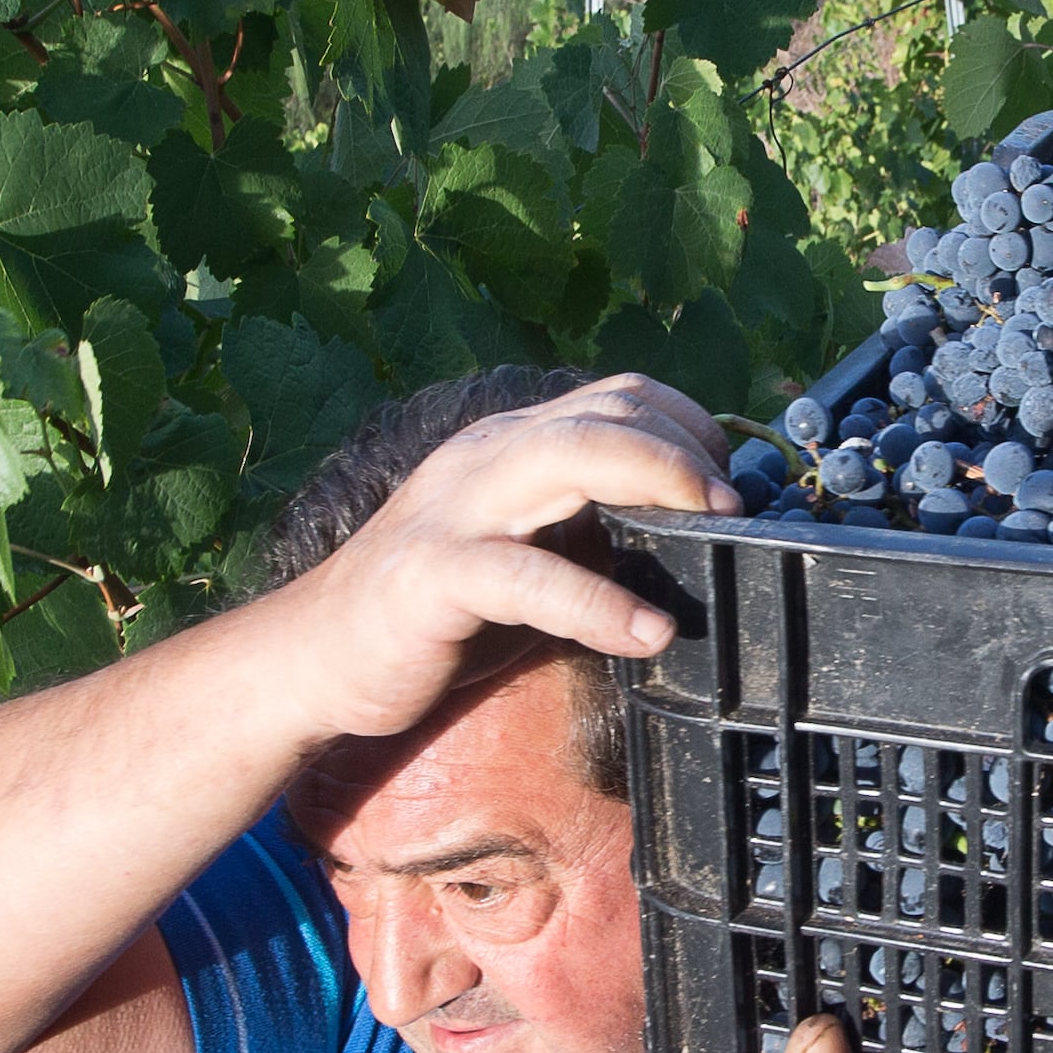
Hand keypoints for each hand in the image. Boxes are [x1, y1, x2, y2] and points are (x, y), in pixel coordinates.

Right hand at [262, 373, 737, 740]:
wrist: (316, 656)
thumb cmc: (435, 613)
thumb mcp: (525, 551)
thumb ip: (588, 530)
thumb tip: (690, 539)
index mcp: (510, 445)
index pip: (614, 396)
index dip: (685, 422)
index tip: (729, 476)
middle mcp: (486, 456)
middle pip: (604, 412)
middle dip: (684, 445)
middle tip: (736, 501)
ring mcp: (456, 508)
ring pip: (568, 458)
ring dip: (656, 482)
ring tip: (715, 527)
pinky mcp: (433, 574)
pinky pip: (528, 575)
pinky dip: (598, 601)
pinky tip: (647, 632)